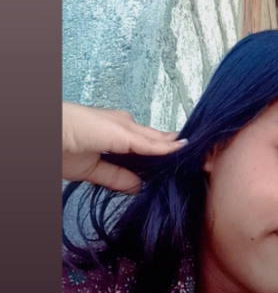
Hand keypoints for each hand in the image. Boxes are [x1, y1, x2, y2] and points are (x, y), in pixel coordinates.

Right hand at [63, 102, 186, 192]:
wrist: (49, 135)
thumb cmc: (61, 147)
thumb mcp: (92, 169)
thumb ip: (116, 176)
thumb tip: (137, 187)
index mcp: (117, 132)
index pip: (146, 142)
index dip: (162, 149)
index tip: (177, 158)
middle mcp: (124, 124)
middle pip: (155, 138)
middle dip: (173, 147)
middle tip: (194, 155)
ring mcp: (125, 126)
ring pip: (155, 138)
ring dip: (174, 146)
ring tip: (195, 151)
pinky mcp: (123, 131)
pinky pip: (148, 142)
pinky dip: (165, 146)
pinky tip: (179, 148)